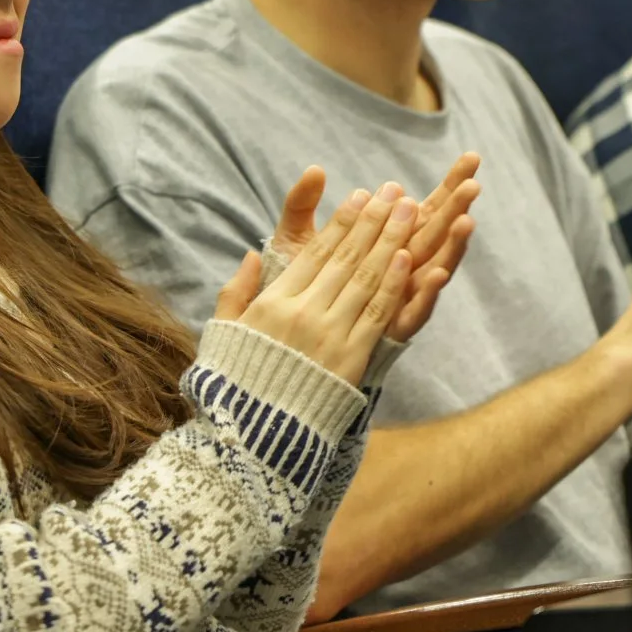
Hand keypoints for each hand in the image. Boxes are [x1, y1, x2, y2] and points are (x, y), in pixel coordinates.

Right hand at [216, 182, 418, 381]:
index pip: (314, 253)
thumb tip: (251, 256)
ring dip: (390, 241)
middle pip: (345, 258)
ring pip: (366, 278)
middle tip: (393, 192)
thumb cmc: (236, 387)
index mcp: (272, 304)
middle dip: (372, 221)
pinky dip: (394, 283)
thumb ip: (235, 292)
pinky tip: (408, 258)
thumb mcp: (222, 333)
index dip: (340, 222)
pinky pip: (377, 313)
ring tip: (408, 212)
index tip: (359, 196)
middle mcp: (302, 313)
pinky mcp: (351, 359)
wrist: (254, 438)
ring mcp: (329, 335)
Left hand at [267, 157, 481, 343]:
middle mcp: (399, 270)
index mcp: (386, 243)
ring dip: (451, 247)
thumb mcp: (295, 240)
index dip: (448, 185)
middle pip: (436, 234)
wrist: (280, 343)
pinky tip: (438, 273)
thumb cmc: (293, 288)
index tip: (470, 159)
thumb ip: (303, 205)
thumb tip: (315, 168)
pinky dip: (425, 294)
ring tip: (466, 221)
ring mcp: (398, 299)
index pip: (425, 208)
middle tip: (475, 181)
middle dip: (457, 209)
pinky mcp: (389, 330)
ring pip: (433, 269)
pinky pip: (414, 312)